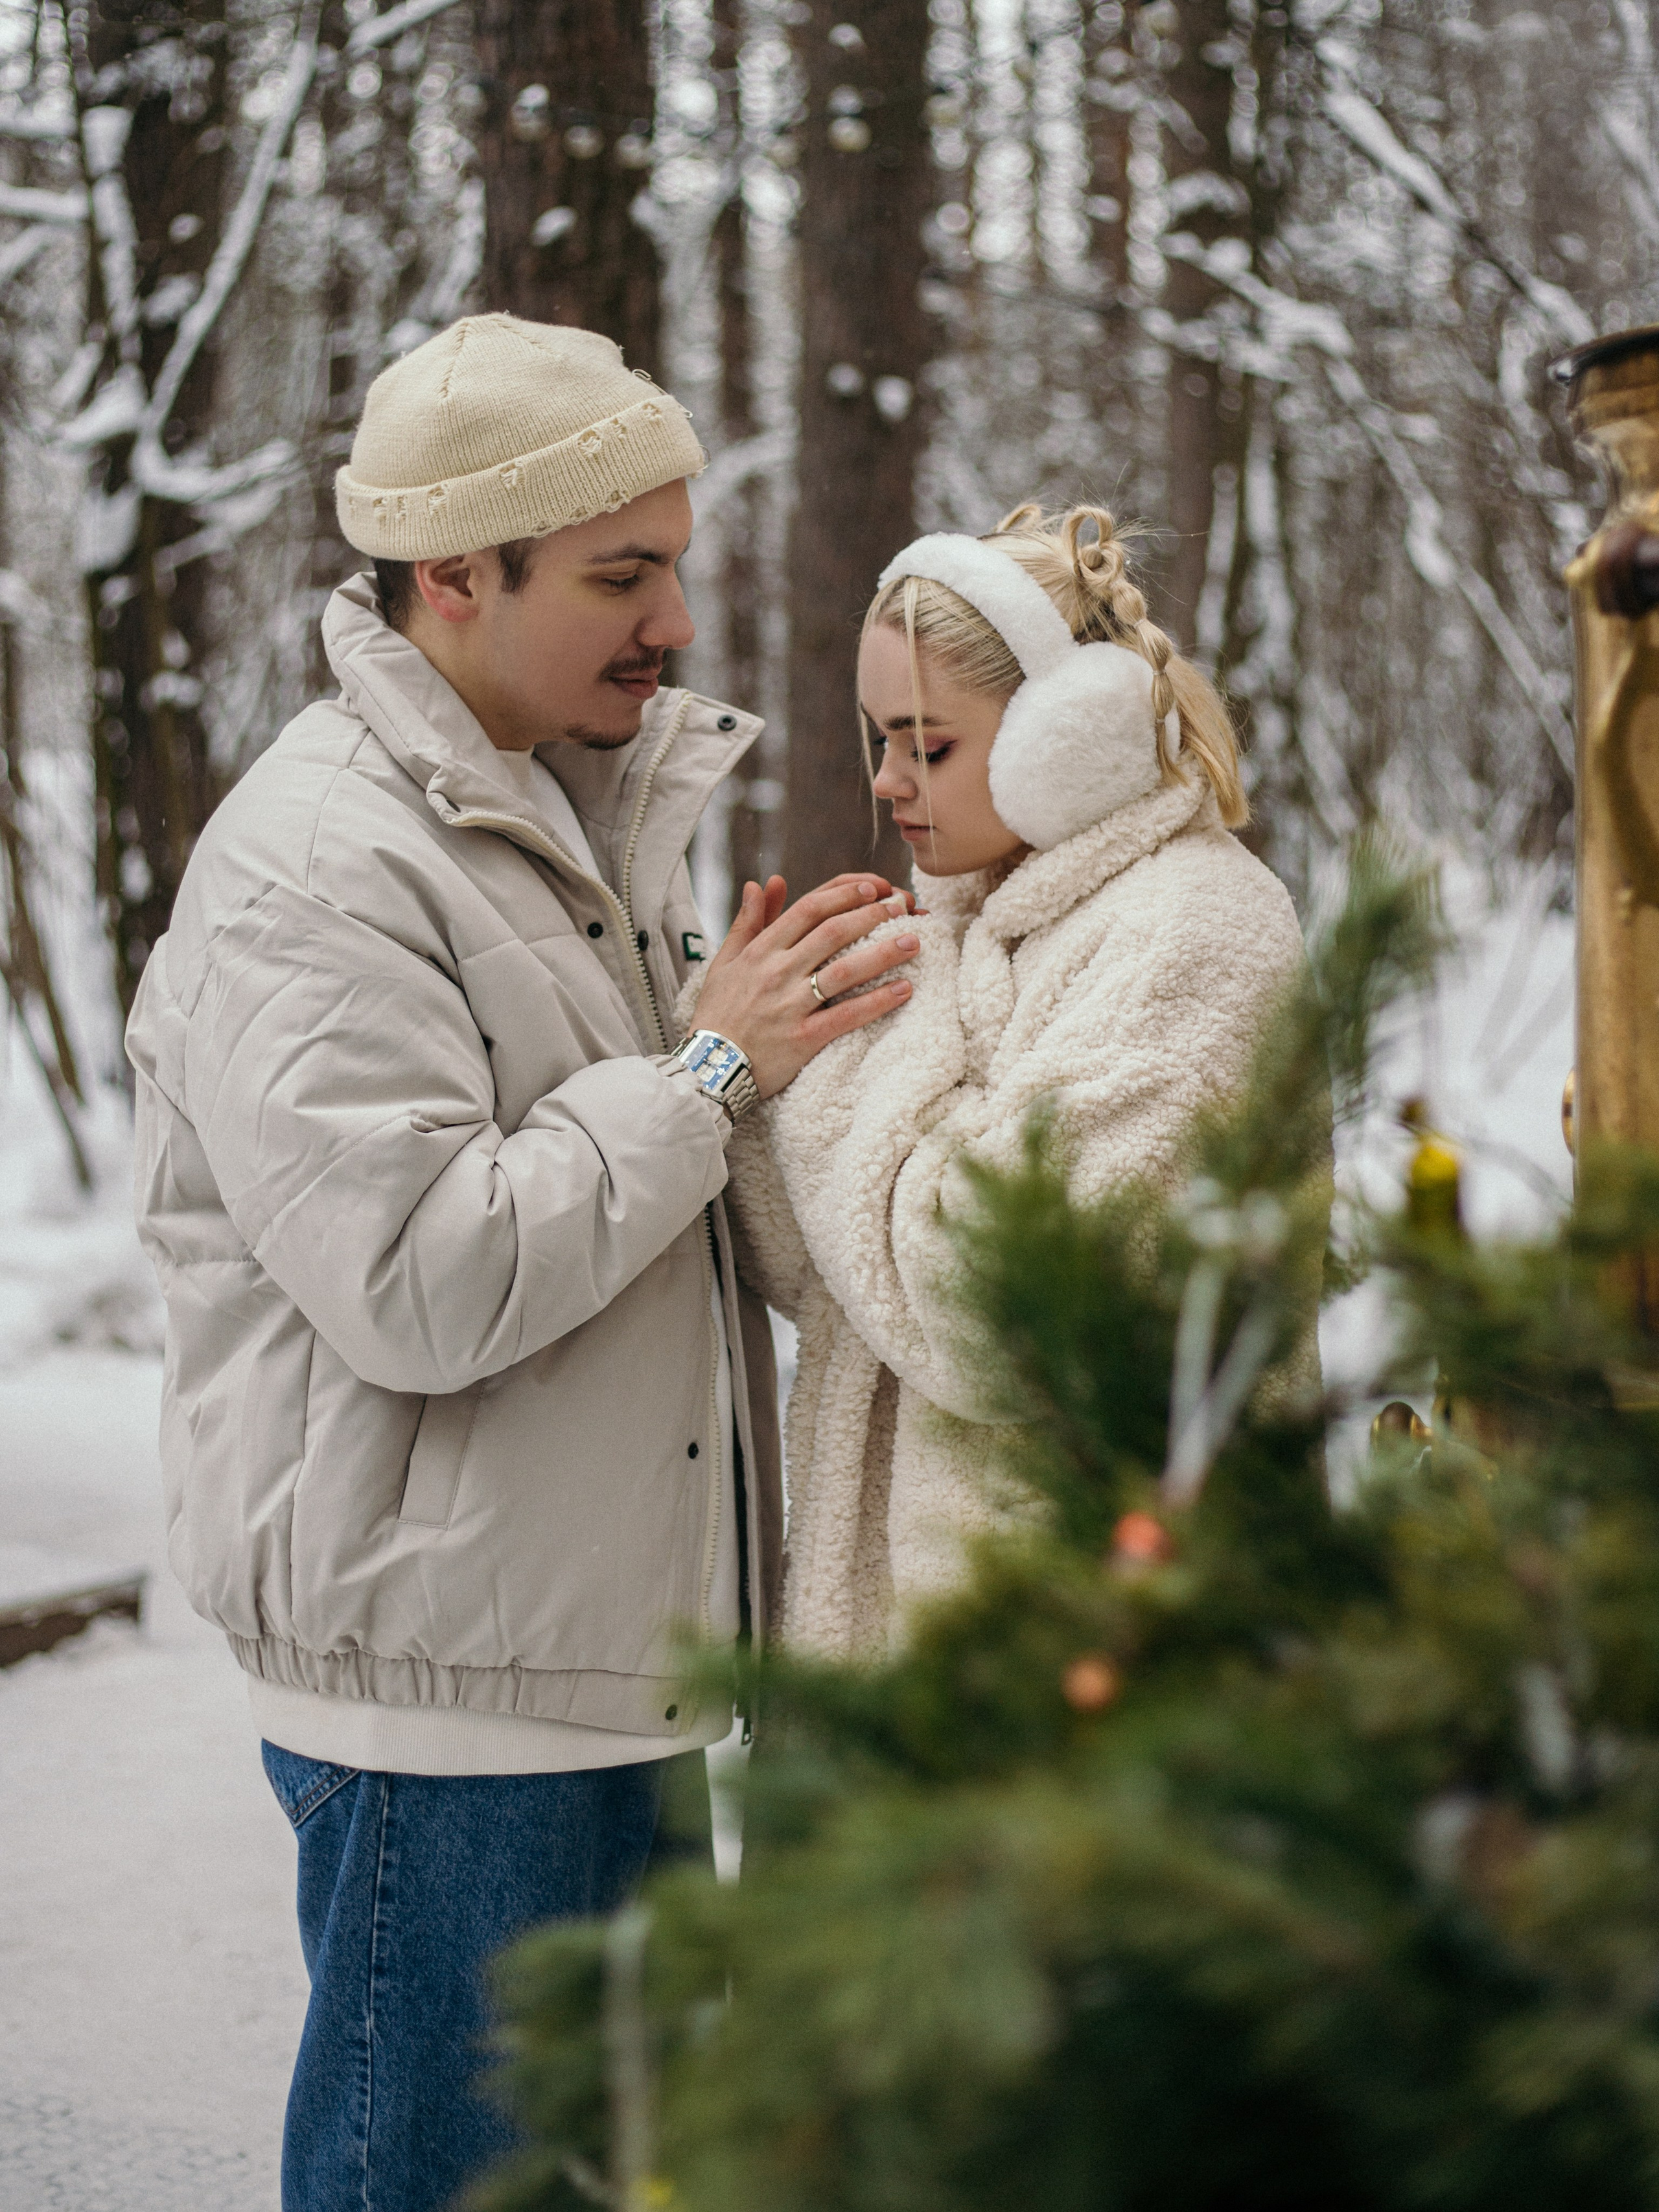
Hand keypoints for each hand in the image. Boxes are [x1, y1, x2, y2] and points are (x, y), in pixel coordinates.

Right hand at [694, 874, 919, 1097]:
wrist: (708, 1067)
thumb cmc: (718, 1014)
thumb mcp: (724, 962)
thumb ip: (746, 922)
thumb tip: (760, 884)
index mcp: (761, 951)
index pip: (808, 910)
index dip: (844, 894)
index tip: (872, 886)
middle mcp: (777, 972)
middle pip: (832, 932)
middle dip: (872, 915)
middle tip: (902, 906)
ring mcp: (790, 1005)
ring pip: (844, 971)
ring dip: (883, 953)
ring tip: (914, 940)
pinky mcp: (803, 1038)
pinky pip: (846, 1016)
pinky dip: (877, 1001)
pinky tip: (904, 990)